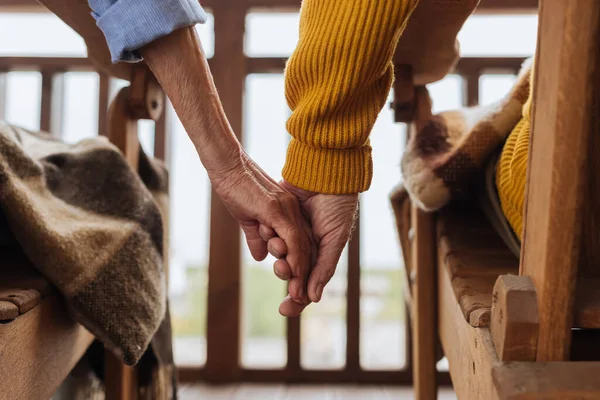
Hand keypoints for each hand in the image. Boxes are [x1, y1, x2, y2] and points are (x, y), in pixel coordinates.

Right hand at [210, 151, 313, 304]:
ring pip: (302, 247)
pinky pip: (293, 239)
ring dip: (301, 274)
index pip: (300, 243)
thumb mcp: (248, 219)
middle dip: (304, 276)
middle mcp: (293, 211)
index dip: (299, 266)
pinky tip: (295, 276)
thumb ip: (257, 237)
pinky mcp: (277, 210)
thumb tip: (261, 257)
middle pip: (306, 248)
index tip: (296, 288)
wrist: (226, 168)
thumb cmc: (234, 189)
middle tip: (299, 298)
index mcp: (288, 212)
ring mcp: (287, 210)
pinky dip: (296, 259)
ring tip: (297, 294)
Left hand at [261, 180, 358, 316]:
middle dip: (285, 274)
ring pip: (279, 253)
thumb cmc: (338, 205)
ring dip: (276, 254)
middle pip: (291, 271)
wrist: (326, 172)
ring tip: (276, 246)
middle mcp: (306, 244)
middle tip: (281, 269)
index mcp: (323, 252)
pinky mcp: (277, 218)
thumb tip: (313, 299)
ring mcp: (290, 231)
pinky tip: (265, 233)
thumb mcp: (335, 239)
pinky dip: (267, 237)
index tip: (285, 309)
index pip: (308, 281)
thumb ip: (324, 268)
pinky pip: (269, 234)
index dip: (297, 297)